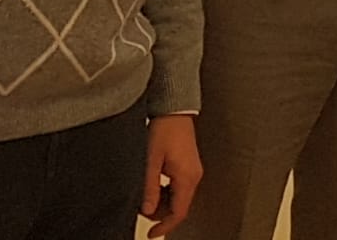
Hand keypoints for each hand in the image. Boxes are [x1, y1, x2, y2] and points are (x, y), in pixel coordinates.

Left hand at [141, 115, 202, 237]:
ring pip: (179, 197)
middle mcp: (194, 175)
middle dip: (160, 212)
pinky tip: (154, 183)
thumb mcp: (151, 161)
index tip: (151, 233)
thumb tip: (147, 210)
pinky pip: (179, 186)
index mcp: (187, 177)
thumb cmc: (164, 130)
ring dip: (162, 201)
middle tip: (142, 207)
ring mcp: (193, 170)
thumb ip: (149, 187)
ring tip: (145, 193)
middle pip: (179, 206)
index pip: (179, 212)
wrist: (174, 110)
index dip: (165, 226)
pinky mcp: (189, 165)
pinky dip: (166, 191)